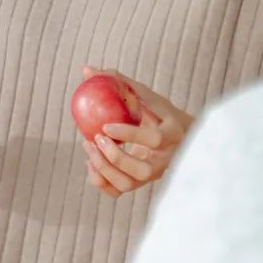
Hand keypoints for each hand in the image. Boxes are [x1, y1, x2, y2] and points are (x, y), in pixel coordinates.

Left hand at [79, 69, 192, 198]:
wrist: (175, 136)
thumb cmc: (156, 111)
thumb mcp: (145, 94)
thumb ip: (119, 82)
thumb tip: (86, 70)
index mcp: (173, 134)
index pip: (154, 139)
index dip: (129, 134)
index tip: (105, 125)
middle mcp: (166, 160)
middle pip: (143, 171)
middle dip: (115, 157)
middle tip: (96, 138)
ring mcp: (153, 176)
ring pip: (128, 184)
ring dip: (104, 168)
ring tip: (89, 146)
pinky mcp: (139, 184)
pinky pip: (117, 192)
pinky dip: (99, 181)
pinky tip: (90, 161)